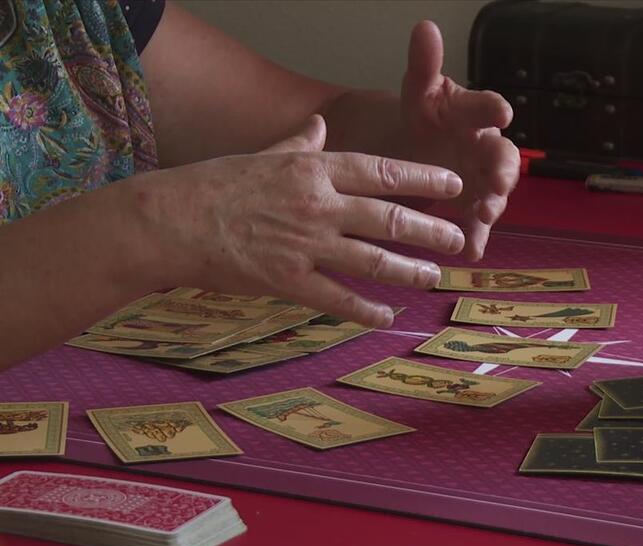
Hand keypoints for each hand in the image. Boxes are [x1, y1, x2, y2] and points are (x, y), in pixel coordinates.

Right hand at [136, 115, 465, 327]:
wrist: (171, 221)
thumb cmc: (215, 184)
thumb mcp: (263, 154)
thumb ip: (300, 142)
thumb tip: (321, 123)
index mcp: (314, 170)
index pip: (382, 171)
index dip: (423, 179)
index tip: (453, 185)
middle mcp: (317, 206)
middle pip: (387, 218)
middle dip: (430, 230)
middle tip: (459, 239)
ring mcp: (304, 245)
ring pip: (371, 260)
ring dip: (409, 270)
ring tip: (434, 276)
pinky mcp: (287, 281)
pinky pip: (336, 299)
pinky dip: (365, 309)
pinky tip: (387, 314)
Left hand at [396, 21, 517, 260]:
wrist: (416, 149)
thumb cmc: (425, 116)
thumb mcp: (419, 92)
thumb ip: (424, 64)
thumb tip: (425, 26)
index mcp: (473, 115)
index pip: (487, 108)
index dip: (494, 109)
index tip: (503, 111)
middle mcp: (484, 147)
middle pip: (503, 158)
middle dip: (504, 169)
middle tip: (499, 180)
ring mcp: (481, 180)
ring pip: (495, 194)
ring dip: (493, 205)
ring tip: (485, 216)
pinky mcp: (471, 209)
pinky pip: (476, 225)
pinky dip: (475, 238)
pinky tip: (469, 251)